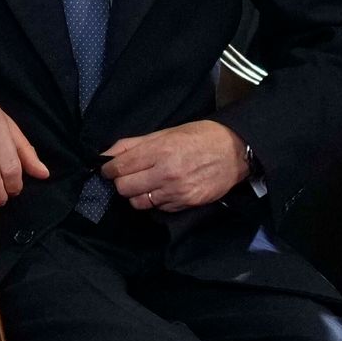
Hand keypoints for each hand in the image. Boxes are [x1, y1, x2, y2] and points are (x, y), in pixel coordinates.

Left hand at [100, 119, 249, 211]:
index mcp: (159, 151)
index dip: (108, 169)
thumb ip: (134, 144)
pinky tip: (163, 189)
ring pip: (139, 202)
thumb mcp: (165, 132)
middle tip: (128, 175)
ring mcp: (176, 191)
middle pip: (124, 188)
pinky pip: (159, 208)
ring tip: (145, 184)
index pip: (119, 167)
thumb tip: (107, 154)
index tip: (109, 169)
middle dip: (121, 182)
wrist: (234, 150)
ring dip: (137, 194)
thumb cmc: (199, 136)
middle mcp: (166, 173)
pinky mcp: (186, 203)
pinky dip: (156, 201)